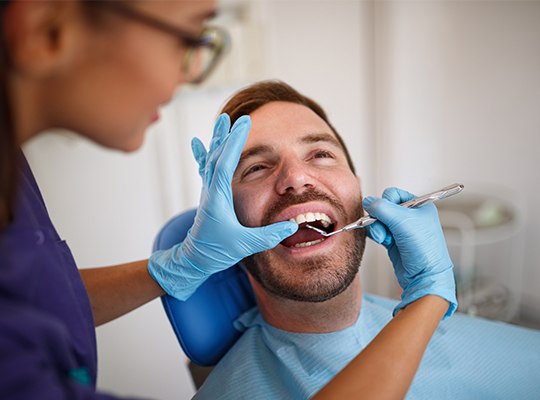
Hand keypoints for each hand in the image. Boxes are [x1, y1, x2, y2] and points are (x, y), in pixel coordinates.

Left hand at [148, 114, 297, 299]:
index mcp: (217, 198)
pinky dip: (204, 154)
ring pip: (211, 159)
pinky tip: (198, 144)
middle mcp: (210, 191)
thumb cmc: (216, 252)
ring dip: (219, 140)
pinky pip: (206, 169)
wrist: (194, 259)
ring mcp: (208, 192)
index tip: (243, 124)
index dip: (234, 142)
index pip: (225, 163)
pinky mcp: (209, 196)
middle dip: (228, 135)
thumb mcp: (245, 245)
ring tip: (222, 121)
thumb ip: (269, 235)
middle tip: (237, 117)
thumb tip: (292, 226)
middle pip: (217, 156)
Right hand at [362, 187, 456, 318]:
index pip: (393, 194)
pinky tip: (383, 242)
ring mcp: (401, 229)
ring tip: (385, 239)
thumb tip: (367, 201)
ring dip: (377, 228)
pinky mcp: (394, 240)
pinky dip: (377, 235)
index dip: (386, 202)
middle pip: (383, 208)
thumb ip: (382, 208)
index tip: (386, 213)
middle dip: (379, 218)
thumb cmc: (423, 249)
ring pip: (378, 220)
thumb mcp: (402, 221)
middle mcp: (411, 216)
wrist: (425, 276)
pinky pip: (378, 231)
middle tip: (384, 229)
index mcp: (419, 206)